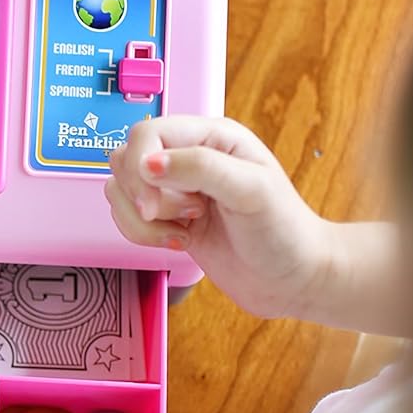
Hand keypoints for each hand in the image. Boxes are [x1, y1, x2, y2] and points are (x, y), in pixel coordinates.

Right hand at [106, 116, 334, 318]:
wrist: (292, 279)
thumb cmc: (285, 232)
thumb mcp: (251, 191)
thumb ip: (200, 168)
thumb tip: (149, 163)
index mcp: (212, 137)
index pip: (148, 133)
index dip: (141, 165)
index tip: (154, 199)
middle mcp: (189, 158)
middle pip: (126, 160)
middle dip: (142, 195)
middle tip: (182, 214)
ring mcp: (175, 191)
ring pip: (120, 192)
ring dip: (144, 219)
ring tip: (184, 228)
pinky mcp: (167, 220)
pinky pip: (128, 219)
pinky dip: (144, 236)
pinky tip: (180, 240)